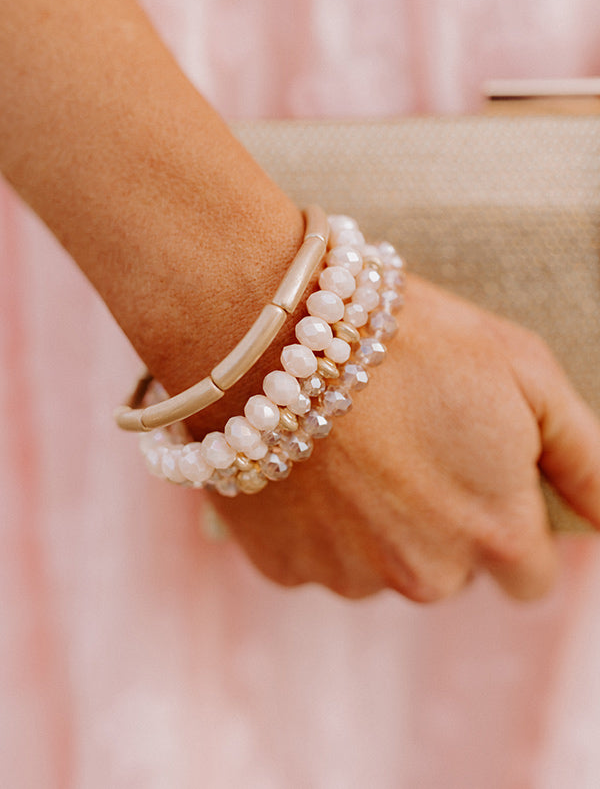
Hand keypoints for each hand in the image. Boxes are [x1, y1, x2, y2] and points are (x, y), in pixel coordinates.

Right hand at [201, 275, 599, 601]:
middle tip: (406, 443)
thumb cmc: (408, 338)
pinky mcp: (286, 568)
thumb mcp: (525, 374)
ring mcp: (350, 575)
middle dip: (440, 522)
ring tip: (353, 445)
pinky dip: (317, 523)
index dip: (507, 520)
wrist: (277, 330)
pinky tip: (311, 463)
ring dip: (374, 524)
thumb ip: (586, 463)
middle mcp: (427, 574)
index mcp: (496, 533)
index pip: (529, 576)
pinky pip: (318, 559)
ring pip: (381, 568)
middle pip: (451, 571)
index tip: (474, 474)